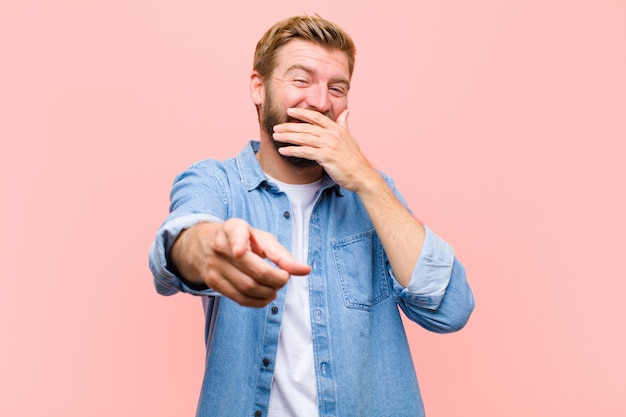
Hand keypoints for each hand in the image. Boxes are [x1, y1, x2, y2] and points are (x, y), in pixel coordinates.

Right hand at [171, 219, 310, 306]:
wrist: (206, 245)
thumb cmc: (243, 240)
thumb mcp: (262, 239)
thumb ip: (283, 255)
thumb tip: (305, 270)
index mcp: (233, 228)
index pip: (235, 234)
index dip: (238, 243)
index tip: (240, 251)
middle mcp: (220, 246)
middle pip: (253, 270)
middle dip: (276, 279)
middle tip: (285, 278)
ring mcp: (214, 266)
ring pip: (247, 287)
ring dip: (269, 292)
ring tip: (276, 287)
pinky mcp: (213, 283)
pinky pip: (239, 298)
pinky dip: (258, 301)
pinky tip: (266, 296)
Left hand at [272, 108, 377, 190]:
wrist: (362, 174)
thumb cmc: (354, 159)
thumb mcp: (349, 137)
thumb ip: (344, 124)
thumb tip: (346, 112)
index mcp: (337, 128)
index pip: (316, 116)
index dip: (302, 113)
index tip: (289, 111)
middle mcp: (332, 134)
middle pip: (306, 127)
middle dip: (289, 126)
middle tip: (276, 127)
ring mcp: (329, 145)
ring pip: (303, 138)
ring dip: (287, 137)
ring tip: (276, 137)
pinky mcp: (326, 156)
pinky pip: (305, 152)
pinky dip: (292, 150)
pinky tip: (283, 151)